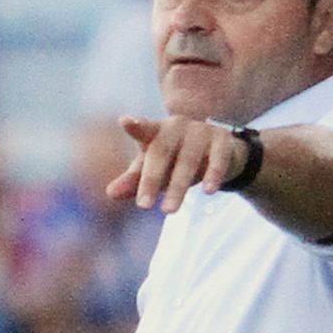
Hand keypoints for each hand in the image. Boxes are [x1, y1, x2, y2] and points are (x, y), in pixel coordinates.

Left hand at [109, 116, 252, 214]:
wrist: (218, 153)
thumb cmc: (176, 160)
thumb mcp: (153, 170)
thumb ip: (133, 180)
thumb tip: (110, 193)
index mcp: (157, 132)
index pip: (144, 130)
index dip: (135, 126)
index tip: (125, 121)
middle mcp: (177, 127)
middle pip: (162, 153)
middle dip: (151, 180)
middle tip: (144, 207)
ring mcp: (200, 132)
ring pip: (188, 160)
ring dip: (178, 187)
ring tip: (168, 211)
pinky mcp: (222, 140)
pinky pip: (218, 158)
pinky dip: (213, 174)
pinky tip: (209, 191)